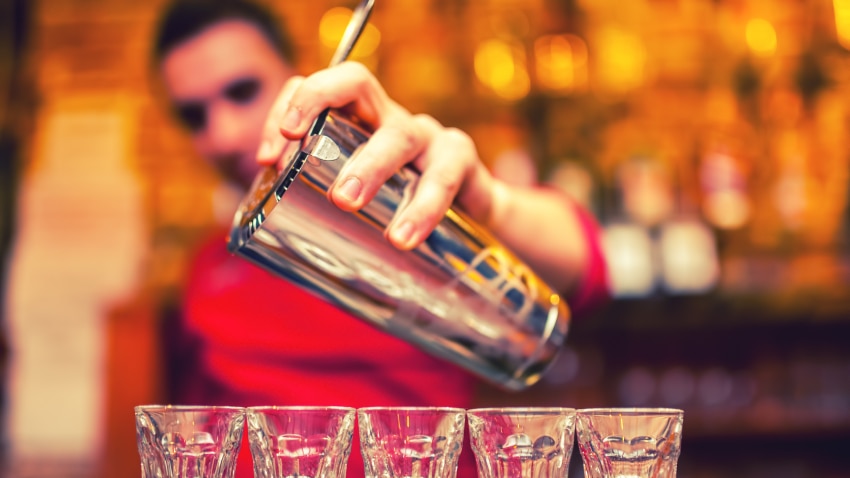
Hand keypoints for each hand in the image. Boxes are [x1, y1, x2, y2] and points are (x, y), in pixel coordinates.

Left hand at [256, 61, 496, 250]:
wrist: (473, 220)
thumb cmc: (403, 208)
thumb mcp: (362, 200)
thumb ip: (322, 206)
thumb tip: (268, 238)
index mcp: (360, 121)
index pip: (320, 87)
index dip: (290, 106)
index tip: (266, 158)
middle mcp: (390, 117)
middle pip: (356, 83)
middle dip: (319, 115)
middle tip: (282, 156)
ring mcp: (427, 134)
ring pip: (398, 133)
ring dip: (370, 165)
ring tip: (347, 202)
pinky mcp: (460, 159)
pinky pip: (444, 174)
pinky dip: (424, 206)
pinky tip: (404, 235)